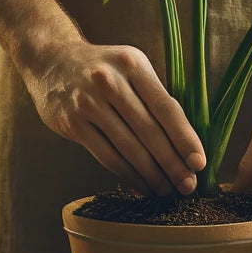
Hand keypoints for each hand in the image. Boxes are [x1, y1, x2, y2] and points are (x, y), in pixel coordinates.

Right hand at [21, 41, 206, 194]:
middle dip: (172, 163)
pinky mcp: (73, 123)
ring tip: (167, 191)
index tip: (199, 163)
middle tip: (188, 186)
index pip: (166, 107)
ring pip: (128, 148)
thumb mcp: (131, 68)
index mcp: (133, 64)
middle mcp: (110, 82)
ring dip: (152, 175)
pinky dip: (127, 175)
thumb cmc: (104, 70)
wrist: (52, 62)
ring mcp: (88, 103)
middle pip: (149, 131)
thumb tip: (186, 142)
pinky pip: (107, 156)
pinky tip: (142, 186)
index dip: (185, 138)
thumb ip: (155, 97)